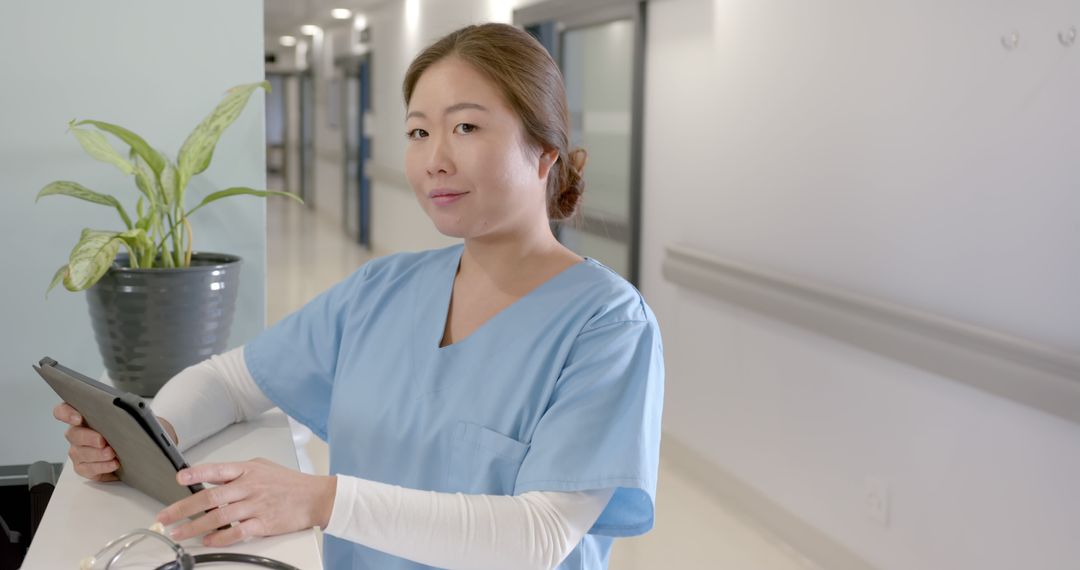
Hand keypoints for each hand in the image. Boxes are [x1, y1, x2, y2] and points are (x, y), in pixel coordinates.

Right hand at [53, 402, 179, 481]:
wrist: (140, 447)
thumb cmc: (132, 428)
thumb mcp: (131, 415)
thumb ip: (125, 410)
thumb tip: (130, 408)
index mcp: (83, 416)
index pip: (63, 411)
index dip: (66, 413)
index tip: (78, 418)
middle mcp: (77, 433)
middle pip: (73, 434)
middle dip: (88, 438)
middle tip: (102, 441)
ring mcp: (79, 451)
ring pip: (79, 453)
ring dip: (96, 455)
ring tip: (112, 454)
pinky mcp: (84, 467)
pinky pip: (87, 469)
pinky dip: (101, 467)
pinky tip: (113, 464)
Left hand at [155, 458, 336, 546]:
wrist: (315, 497)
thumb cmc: (289, 483)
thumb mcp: (262, 467)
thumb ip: (237, 472)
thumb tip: (212, 477)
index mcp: (248, 470)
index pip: (217, 470)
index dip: (197, 474)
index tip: (179, 479)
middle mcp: (250, 487)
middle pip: (211, 498)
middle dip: (183, 508)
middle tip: (166, 516)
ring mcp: (256, 506)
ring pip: (218, 517)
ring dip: (195, 526)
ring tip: (179, 532)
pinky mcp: (263, 524)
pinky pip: (237, 532)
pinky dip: (220, 537)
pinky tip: (208, 540)